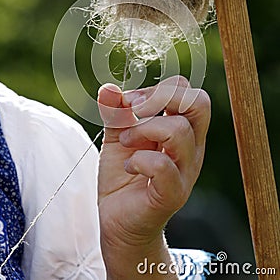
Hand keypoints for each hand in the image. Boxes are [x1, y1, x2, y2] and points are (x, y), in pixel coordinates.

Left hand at [97, 75, 210, 278]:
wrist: (118, 220)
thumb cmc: (124, 174)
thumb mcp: (117, 135)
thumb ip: (115, 112)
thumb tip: (107, 89)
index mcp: (182, 127)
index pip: (187, 90)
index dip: (157, 88)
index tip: (131, 103)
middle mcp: (191, 146)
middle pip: (199, 102)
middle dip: (161, 98)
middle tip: (136, 112)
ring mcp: (185, 171)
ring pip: (179, 131)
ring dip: (142, 130)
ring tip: (126, 142)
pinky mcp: (172, 194)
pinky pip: (163, 166)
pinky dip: (139, 160)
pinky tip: (129, 166)